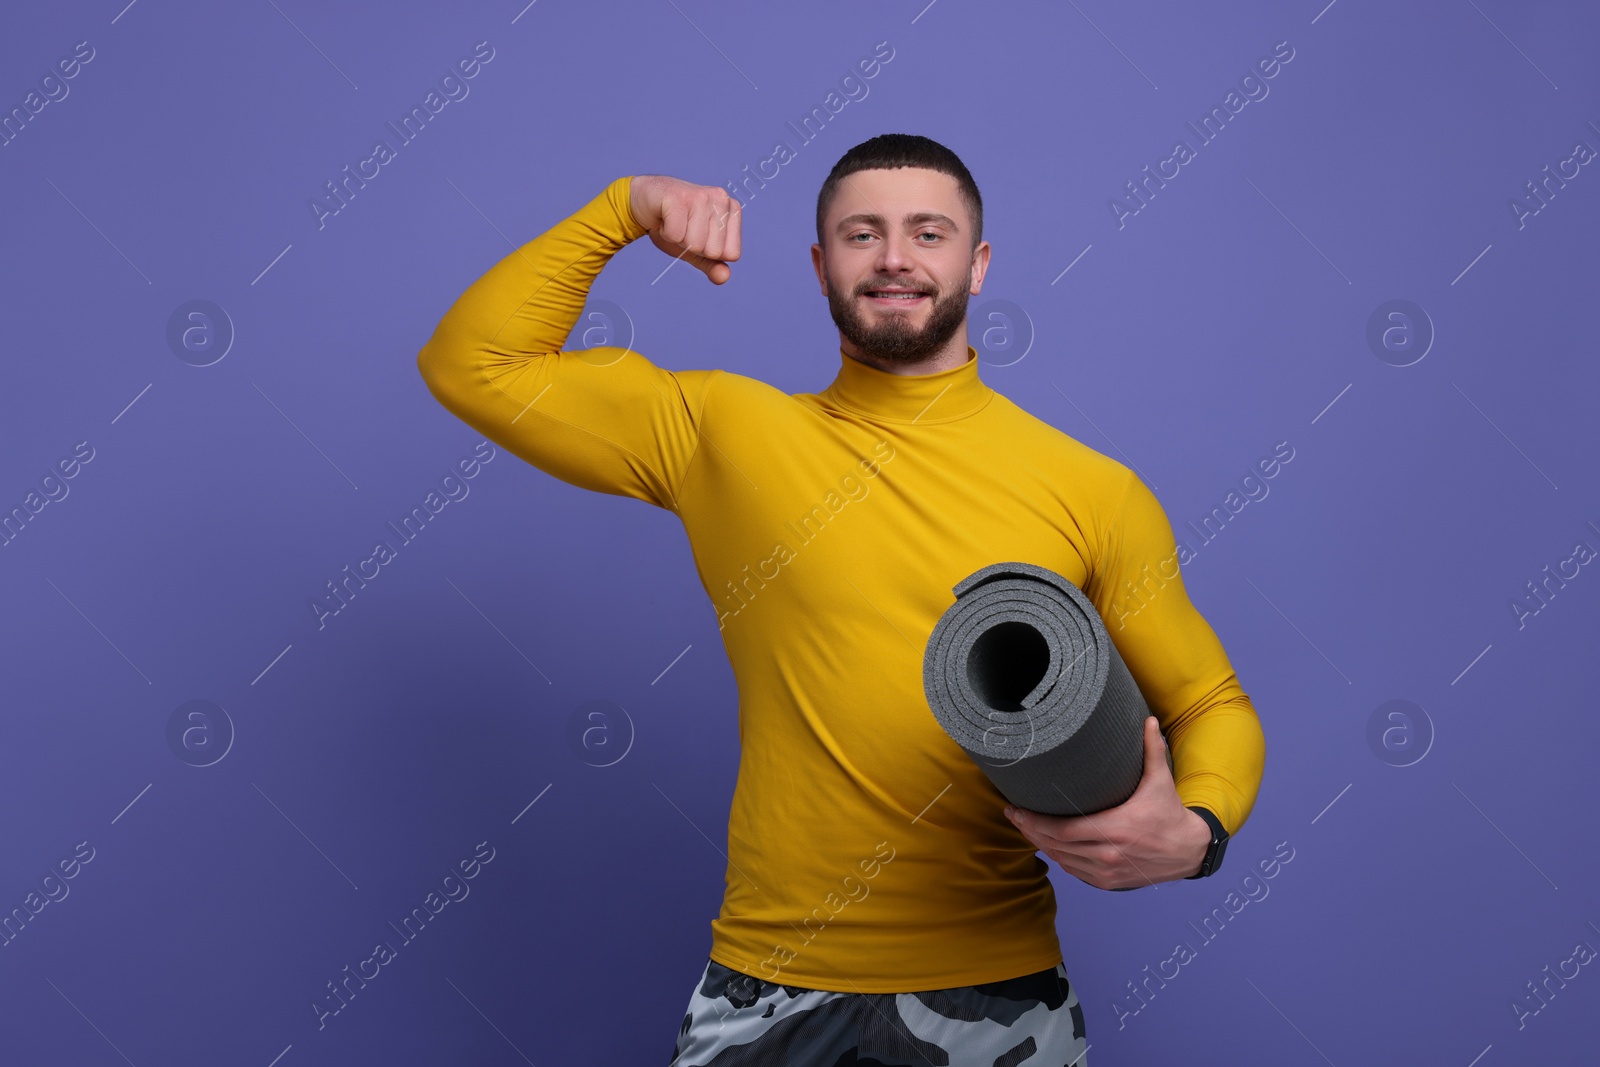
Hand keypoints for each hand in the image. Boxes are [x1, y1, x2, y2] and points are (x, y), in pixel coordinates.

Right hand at [628, 174, 741, 283]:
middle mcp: (721, 199)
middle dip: (692, 247)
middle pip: (713, 251)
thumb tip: (724, 277)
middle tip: (683, 227)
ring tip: (674, 221)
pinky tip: (665, 217)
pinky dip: (665, 232)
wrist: (645, 203)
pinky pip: (675, 235)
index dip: (709, 252)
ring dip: (678, 240)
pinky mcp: (679, 197)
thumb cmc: (674, 224)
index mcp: (732, 211)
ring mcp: (701, 196)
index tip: (697, 234)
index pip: (732, 254)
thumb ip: (712, 265)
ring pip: (694, 244)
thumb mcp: (697, 250)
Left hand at [1002, 715, 1211, 890]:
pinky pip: (1074, 871)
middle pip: (1055, 846)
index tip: (1016, 808)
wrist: (1188, 851)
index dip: (1035, 822)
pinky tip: (1046, 845)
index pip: (1063, 830)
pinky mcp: (1108, 883)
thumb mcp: (1161, 781)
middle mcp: (1109, 854)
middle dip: (1030, 830)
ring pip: (1061, 860)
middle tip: (1012, 815)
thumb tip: (1148, 719)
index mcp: (1117, 829)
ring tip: (1024, 827)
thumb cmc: (1169, 813)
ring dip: (1040, 844)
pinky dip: (1058, 858)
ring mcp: (1107, 872)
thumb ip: (1152, 750)